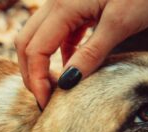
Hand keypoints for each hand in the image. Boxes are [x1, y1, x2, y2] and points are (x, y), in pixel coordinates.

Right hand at [15, 0, 147, 107]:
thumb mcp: (120, 24)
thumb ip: (91, 53)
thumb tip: (67, 83)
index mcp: (63, 6)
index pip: (35, 50)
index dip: (37, 80)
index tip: (47, 105)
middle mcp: (57, 1)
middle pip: (27, 42)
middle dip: (32, 73)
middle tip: (46, 100)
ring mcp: (65, 2)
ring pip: (39, 37)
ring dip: (42, 63)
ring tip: (58, 88)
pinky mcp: (77, 5)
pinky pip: (57, 31)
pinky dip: (58, 52)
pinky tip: (74, 67)